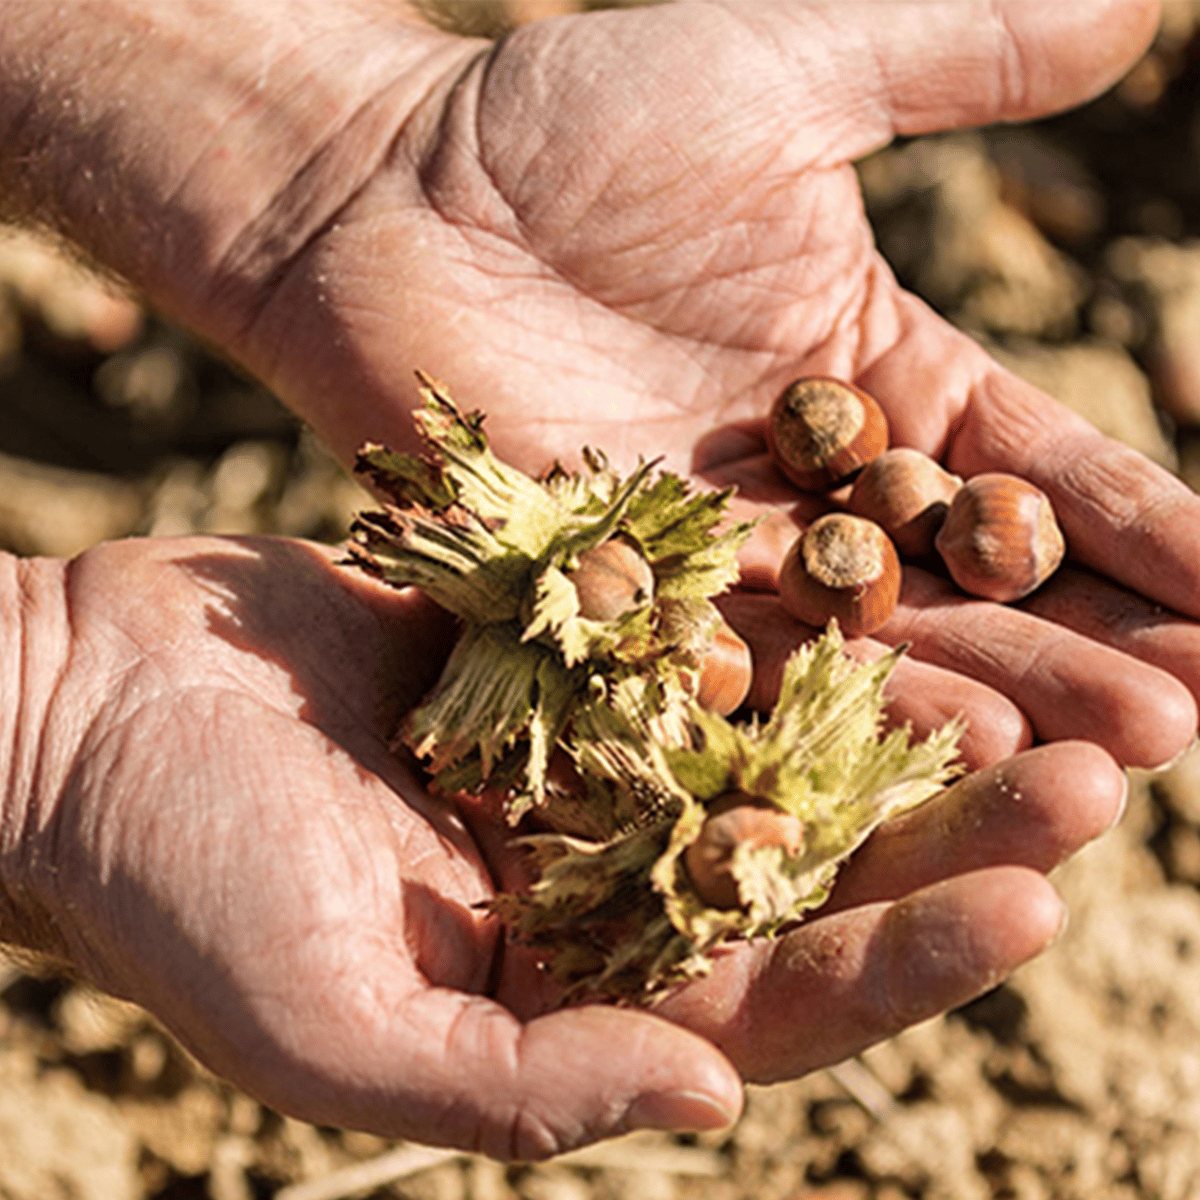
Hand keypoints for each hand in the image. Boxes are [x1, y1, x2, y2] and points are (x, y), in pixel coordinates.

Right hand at [2, 536, 1124, 1156]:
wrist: (89, 710)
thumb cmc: (175, 887)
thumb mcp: (337, 1029)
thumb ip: (520, 1088)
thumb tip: (705, 1097)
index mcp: (574, 989)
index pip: (778, 993)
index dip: (907, 956)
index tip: (1034, 901)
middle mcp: (603, 869)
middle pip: (813, 857)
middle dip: (957, 822)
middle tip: (1107, 765)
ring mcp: (588, 745)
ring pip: (780, 733)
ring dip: (908, 703)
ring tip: (1049, 663)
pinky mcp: (558, 637)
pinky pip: (698, 624)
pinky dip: (791, 606)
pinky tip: (888, 564)